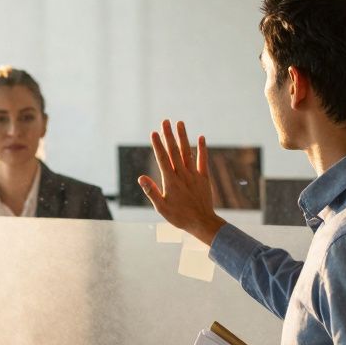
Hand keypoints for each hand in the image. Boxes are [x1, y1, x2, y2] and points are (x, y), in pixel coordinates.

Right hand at [138, 120, 226, 245]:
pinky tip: (201, 137)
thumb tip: (141, 177)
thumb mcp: (161, 208)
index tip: (154, 133)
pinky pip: (203, 161)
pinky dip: (202, 149)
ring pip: (187, 152)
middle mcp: (182, 175)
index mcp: (170, 181)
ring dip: (183, 137)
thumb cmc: (179, 217)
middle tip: (165, 121)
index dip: (158, 145)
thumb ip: (152, 191)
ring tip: (179, 123)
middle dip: (169, 136)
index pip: (162, 159)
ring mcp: (194, 175)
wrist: (202, 222)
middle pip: (174, 152)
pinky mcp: (204, 178)